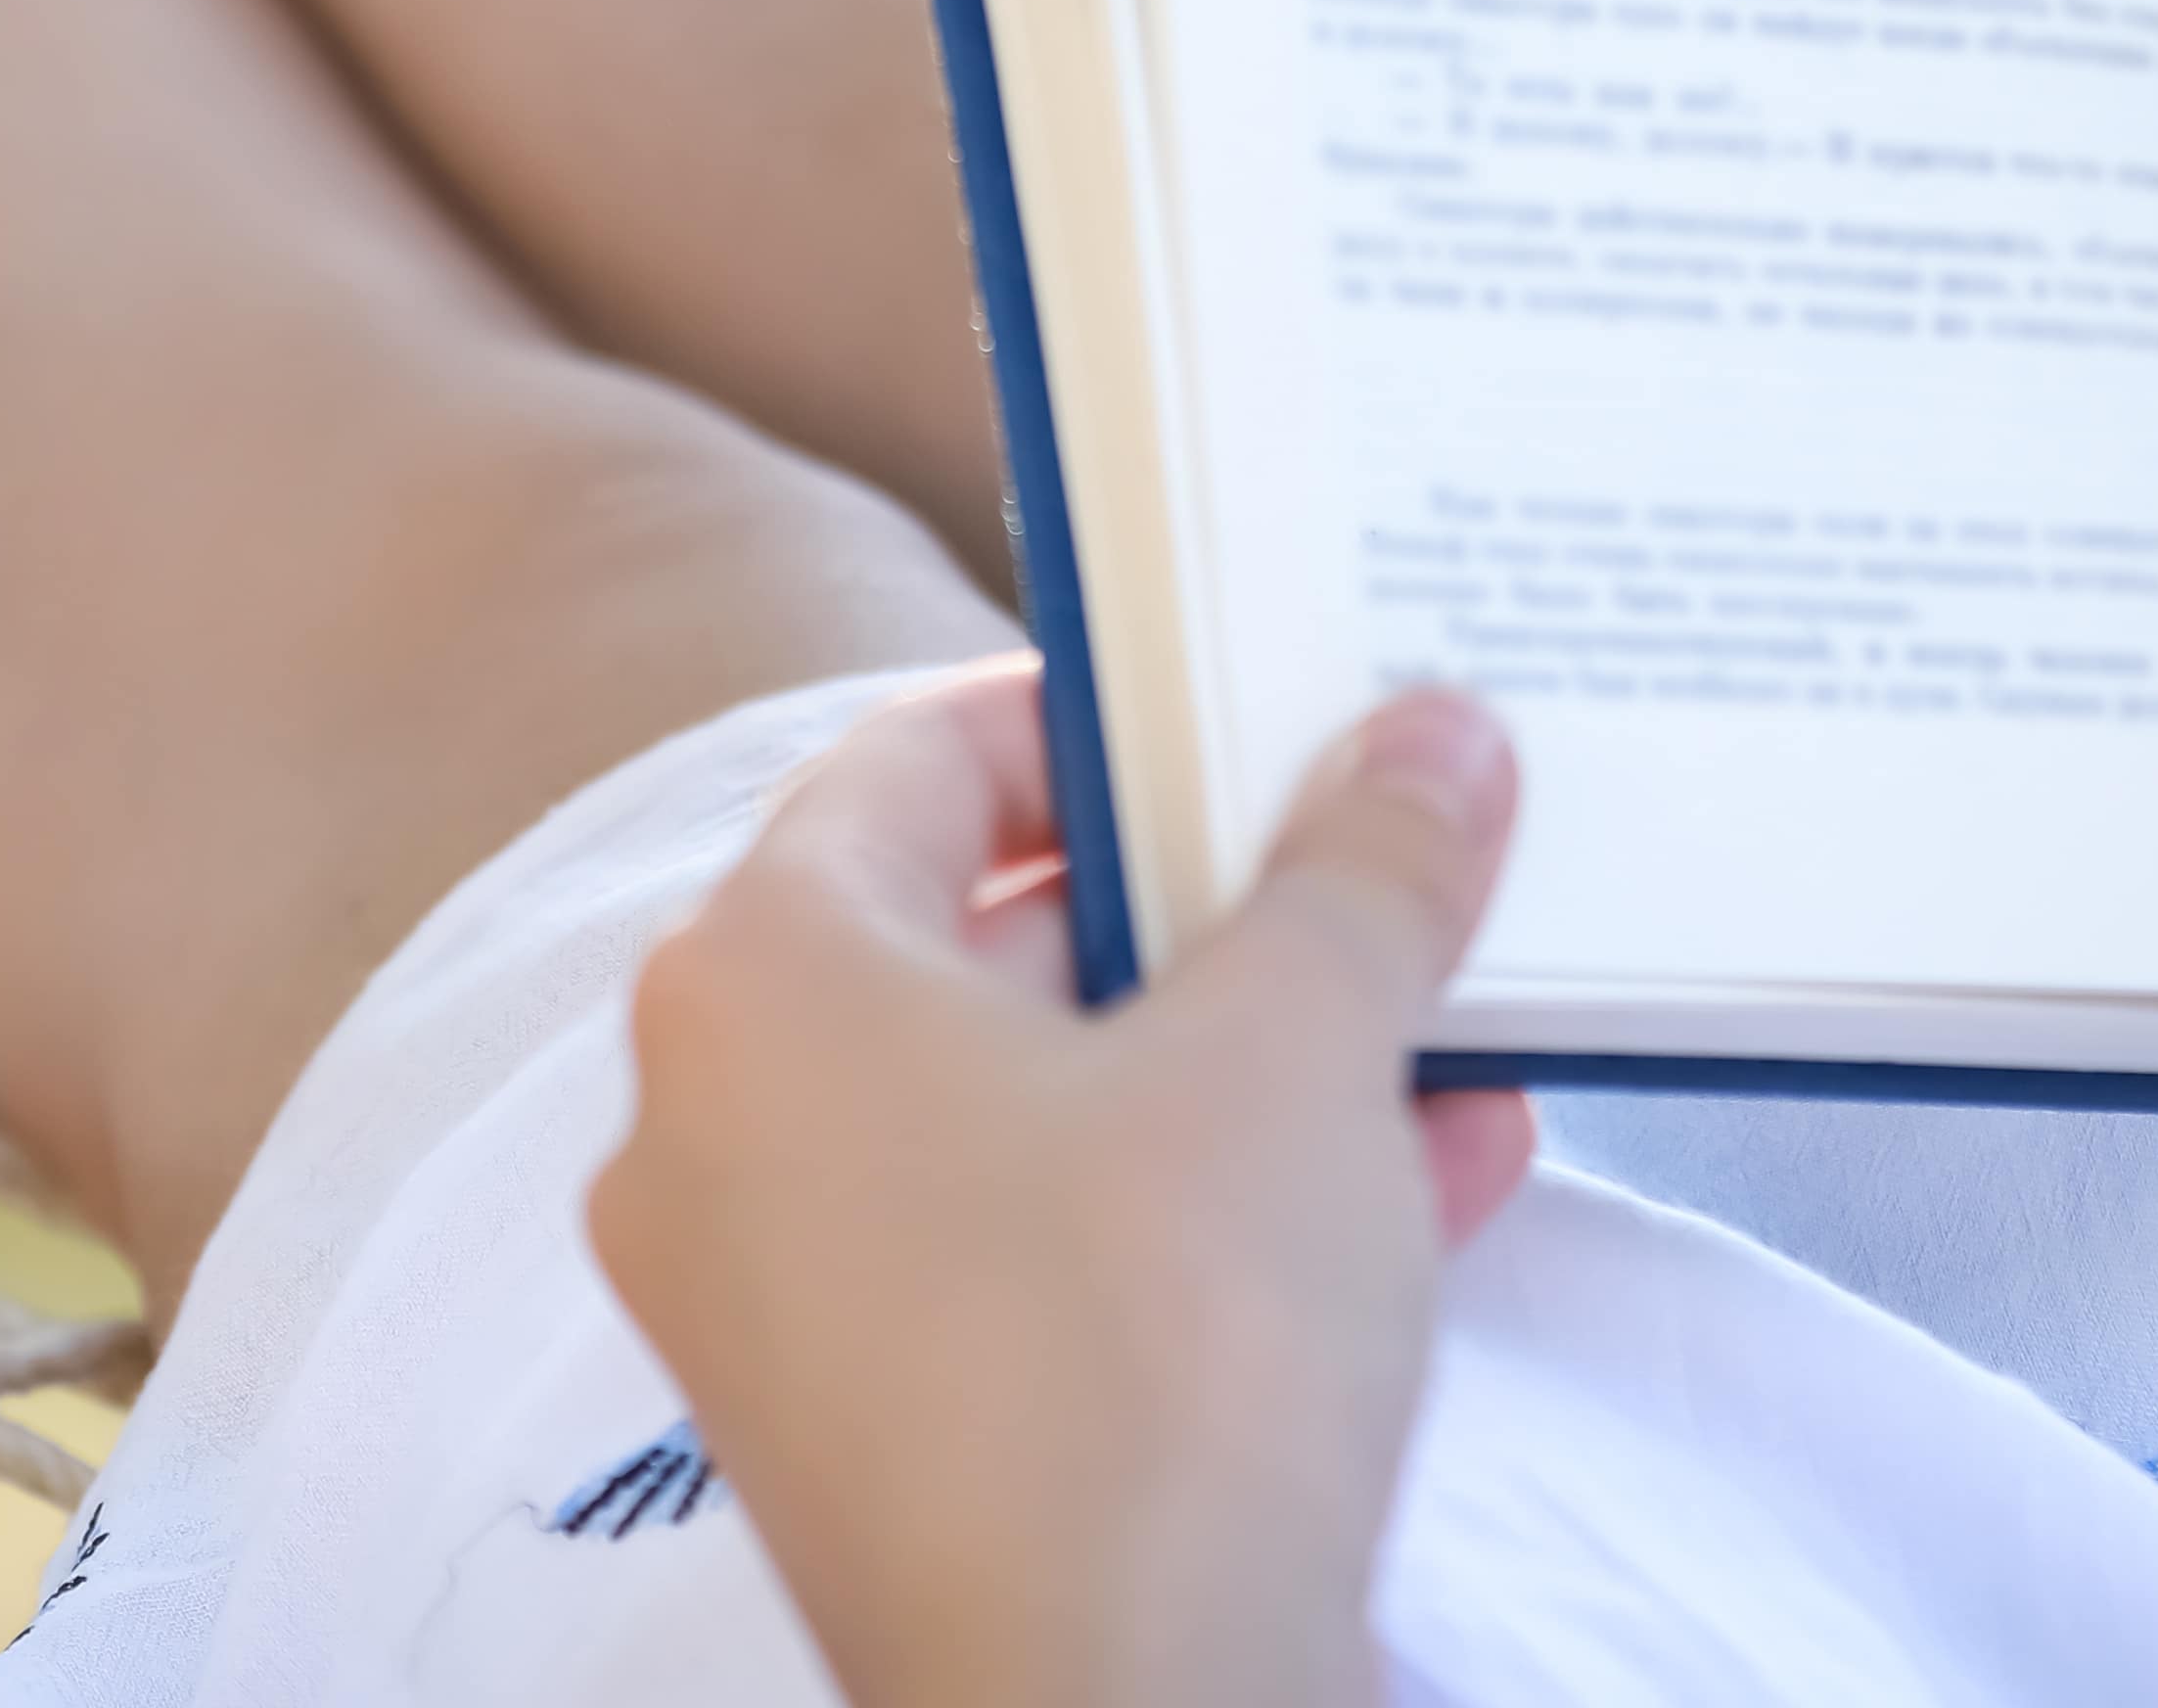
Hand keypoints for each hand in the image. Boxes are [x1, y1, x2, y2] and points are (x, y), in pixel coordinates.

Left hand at [591, 666, 1541, 1707]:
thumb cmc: (1151, 1360)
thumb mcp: (1301, 1048)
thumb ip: (1366, 868)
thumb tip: (1434, 739)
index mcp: (757, 984)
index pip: (920, 756)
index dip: (1109, 717)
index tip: (1255, 714)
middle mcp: (721, 1133)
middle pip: (986, 939)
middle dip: (1214, 904)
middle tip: (1372, 857)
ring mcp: (787, 1308)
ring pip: (1040, 1115)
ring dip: (1248, 1062)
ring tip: (1436, 1022)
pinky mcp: (884, 1442)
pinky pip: (1050, 1263)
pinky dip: (1210, 1208)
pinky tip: (1424, 1183)